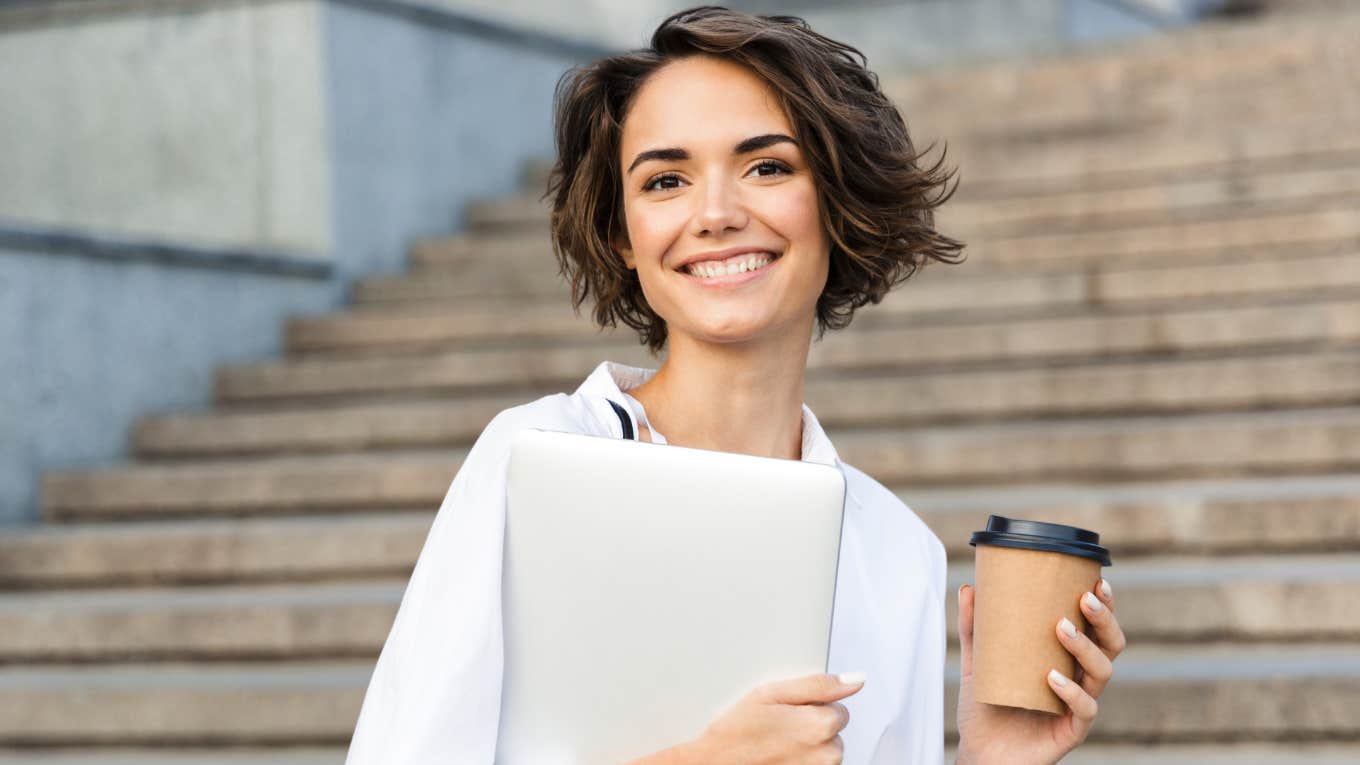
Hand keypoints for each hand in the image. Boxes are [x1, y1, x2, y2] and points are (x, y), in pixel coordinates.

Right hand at [657, 672, 864, 764]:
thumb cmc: (735, 734)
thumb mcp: (770, 695)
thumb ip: (819, 685)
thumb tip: (856, 679)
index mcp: (819, 726)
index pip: (839, 707)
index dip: (812, 706)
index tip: (788, 712)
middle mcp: (827, 755)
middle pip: (834, 731)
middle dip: (812, 727)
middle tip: (778, 728)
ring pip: (826, 752)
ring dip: (808, 748)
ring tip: (776, 745)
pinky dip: (802, 762)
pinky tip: (779, 759)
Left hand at [954, 578, 1125, 764]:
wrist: (979, 753)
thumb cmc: (986, 707)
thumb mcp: (977, 661)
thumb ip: (974, 627)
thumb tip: (969, 588)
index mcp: (1066, 659)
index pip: (1096, 629)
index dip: (1104, 607)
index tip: (1096, 581)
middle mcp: (1079, 679)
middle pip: (1111, 646)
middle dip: (1104, 620)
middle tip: (1084, 599)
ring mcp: (1078, 705)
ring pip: (1102, 673)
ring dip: (1085, 647)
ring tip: (1061, 629)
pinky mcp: (1071, 731)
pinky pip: (1084, 710)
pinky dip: (1071, 691)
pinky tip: (1053, 677)